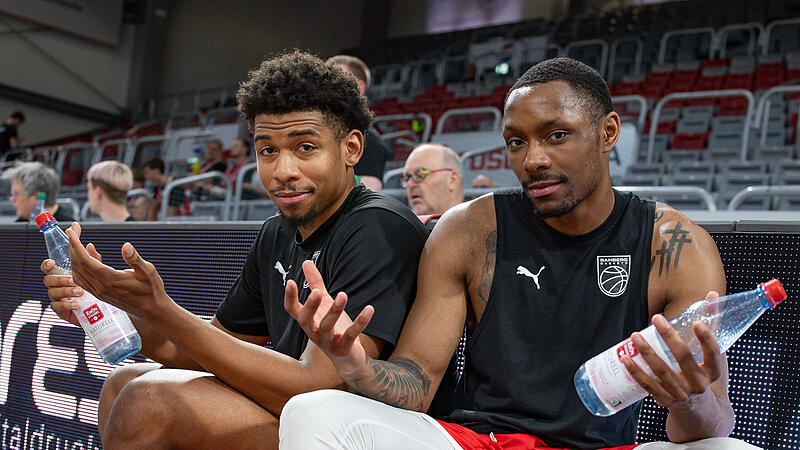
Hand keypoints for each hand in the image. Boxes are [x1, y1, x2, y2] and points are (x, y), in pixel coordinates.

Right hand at [41, 223, 101, 324]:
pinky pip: (57, 308)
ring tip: (80, 292)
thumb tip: (90, 245)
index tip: (52, 262)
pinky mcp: (62, 311)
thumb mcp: (98, 271)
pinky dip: (66, 305)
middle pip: (48, 280)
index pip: (49, 268)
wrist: (104, 309)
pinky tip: (77, 304)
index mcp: (64, 274)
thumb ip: (94, 259)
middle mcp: (59, 286)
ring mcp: (59, 299)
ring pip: (52, 293)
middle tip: (72, 280)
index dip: (46, 265)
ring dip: (65, 291)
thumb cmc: (99, 287)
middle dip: (59, 279)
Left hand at [65, 222, 167, 318]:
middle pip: (77, 264)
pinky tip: (88, 254)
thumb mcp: (148, 272)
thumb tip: (126, 246)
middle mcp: (100, 287)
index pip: (85, 260)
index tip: (71, 230)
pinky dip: (79, 264)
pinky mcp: (99, 293)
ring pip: (77, 271)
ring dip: (73, 254)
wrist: (151, 310)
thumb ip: (135, 259)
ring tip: (77, 239)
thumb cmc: (152, 290)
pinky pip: (83, 278)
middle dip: (72, 245)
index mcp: (110, 280)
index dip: (76, 245)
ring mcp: (98, 291)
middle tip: (73, 228)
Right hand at [284, 260, 373, 375]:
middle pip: (306, 320)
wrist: (347, 358)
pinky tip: (369, 309)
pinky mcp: (344, 347)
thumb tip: (306, 263)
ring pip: (327, 327)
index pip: (292, 310)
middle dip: (311, 306)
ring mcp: (328, 341)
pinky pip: (351, 335)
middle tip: (317, 292)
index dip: (290, 297)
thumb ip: (315, 284)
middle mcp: (314, 332)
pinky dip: (360, 322)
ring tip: (343, 294)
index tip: (290, 282)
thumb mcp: (324, 304)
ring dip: (335, 311)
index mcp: (308, 321)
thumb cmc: (333, 328)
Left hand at [621, 291, 723, 408]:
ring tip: (635, 335)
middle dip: (669, 337)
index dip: (706, 339)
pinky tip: (624, 358)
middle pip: (683, 358)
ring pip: (662, 372)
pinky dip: (635, 372)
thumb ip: (712, 324)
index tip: (697, 322)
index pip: (714, 354)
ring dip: (647, 352)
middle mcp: (698, 384)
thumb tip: (712, 295)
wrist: (699, 409)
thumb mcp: (713, 353)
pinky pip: (648, 385)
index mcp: (713, 371)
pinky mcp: (665, 400)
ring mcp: (681, 394)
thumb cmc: (704, 373)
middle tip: (656, 318)